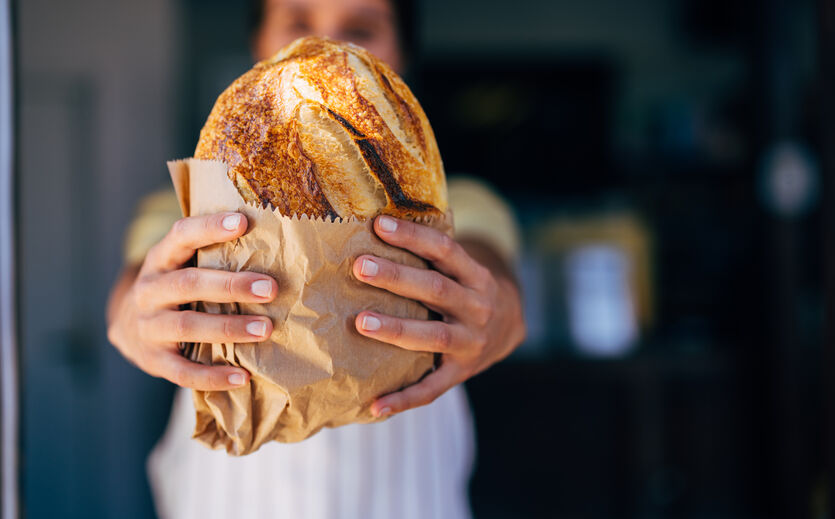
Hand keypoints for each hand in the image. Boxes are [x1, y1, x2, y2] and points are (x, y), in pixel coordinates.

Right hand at [106, 212, 277, 390]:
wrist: (129, 327)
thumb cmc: (177, 289)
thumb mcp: (183, 264)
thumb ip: (215, 255)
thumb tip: (276, 242)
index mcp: (160, 259)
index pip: (181, 236)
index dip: (209, 228)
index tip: (243, 221)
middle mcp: (149, 290)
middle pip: (188, 284)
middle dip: (231, 286)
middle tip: (271, 289)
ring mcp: (148, 326)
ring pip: (186, 326)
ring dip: (228, 328)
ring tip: (265, 329)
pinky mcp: (153, 359)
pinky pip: (182, 371)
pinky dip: (212, 376)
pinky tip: (242, 377)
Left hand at [352, 215, 525, 416]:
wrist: (510, 326)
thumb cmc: (465, 288)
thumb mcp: (461, 267)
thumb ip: (431, 253)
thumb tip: (377, 222)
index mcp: (475, 275)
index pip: (445, 249)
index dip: (413, 236)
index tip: (379, 225)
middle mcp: (477, 307)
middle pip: (436, 289)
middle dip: (396, 277)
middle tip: (359, 267)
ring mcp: (471, 342)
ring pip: (432, 336)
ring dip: (396, 329)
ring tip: (360, 322)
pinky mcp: (461, 372)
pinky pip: (432, 388)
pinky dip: (403, 399)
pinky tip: (374, 405)